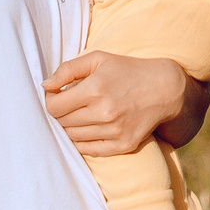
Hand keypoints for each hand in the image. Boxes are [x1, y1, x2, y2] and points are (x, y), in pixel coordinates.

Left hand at [44, 50, 189, 155]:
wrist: (164, 89)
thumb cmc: (127, 70)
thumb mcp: (98, 59)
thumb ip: (67, 70)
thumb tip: (44, 86)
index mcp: (95, 89)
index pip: (54, 107)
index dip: (50, 101)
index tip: (57, 96)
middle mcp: (104, 113)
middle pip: (62, 123)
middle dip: (60, 114)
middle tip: (68, 105)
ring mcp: (114, 132)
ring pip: (73, 138)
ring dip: (70, 127)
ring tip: (79, 115)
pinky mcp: (123, 145)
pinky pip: (89, 150)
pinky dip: (82, 142)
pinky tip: (87, 129)